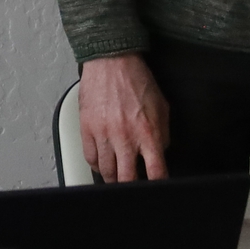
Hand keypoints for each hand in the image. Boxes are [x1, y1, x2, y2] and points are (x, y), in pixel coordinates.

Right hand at [79, 52, 169, 182]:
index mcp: (148, 133)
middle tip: (132, 186)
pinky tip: (102, 163)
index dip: (157, 185)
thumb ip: (162, 134)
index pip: (156, 173)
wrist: (112, 61)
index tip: (155, 187)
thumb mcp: (162, 107)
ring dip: (112, 178)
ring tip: (116, 177)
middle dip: (131, 187)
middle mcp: (125, 137)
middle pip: (127, 179)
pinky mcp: (87, 128)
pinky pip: (90, 157)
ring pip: (106, 172)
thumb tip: (159, 154)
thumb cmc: (136, 80)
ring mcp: (104, 134)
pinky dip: (96, 165)